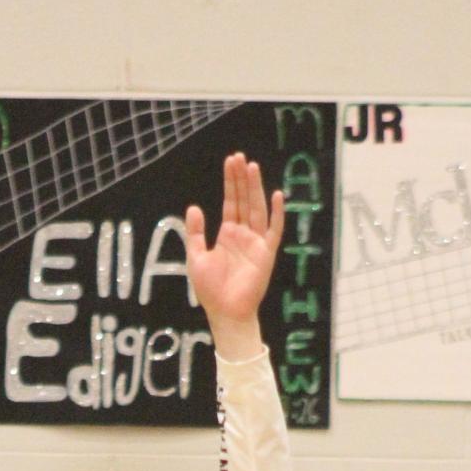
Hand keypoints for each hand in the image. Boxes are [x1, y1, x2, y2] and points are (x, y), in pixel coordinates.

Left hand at [185, 153, 283, 348]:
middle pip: (244, 200)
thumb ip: (196, 233)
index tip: (230, 162)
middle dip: (242, 179)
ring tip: (251, 167)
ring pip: (257, 209)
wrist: (225, 313)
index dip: (231, 182)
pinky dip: (276, 213)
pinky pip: (274, 230)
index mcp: (228, 234)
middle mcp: (244, 235)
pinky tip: (276, 195)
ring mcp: (256, 243)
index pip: (232, 202)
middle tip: (239, 157)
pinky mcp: (266, 253)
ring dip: (255, 188)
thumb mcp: (196, 257)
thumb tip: (194, 206)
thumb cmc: (211, 290)